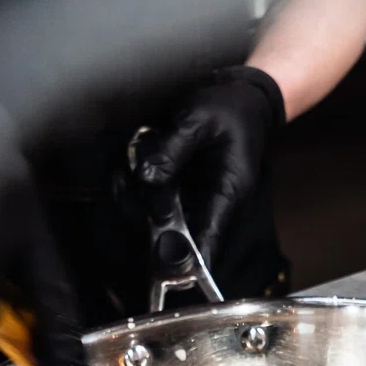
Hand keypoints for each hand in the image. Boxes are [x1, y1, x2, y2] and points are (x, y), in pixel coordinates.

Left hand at [121, 66, 284, 266]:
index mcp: (227, 192)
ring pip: (159, 218)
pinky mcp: (180, 188)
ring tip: (126, 168)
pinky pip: (153, 199)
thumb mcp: (200, 120)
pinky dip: (136, 188)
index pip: (209, 236)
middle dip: (146, 216)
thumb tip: (146, 178)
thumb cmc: (229, 108)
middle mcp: (210, 202)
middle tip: (126, 185)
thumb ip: (172, 150)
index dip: (188, 258)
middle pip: (176, 232)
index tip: (168, 270)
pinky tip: (129, 165)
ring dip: (137, 200)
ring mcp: (193, 197)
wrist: (239, 95)